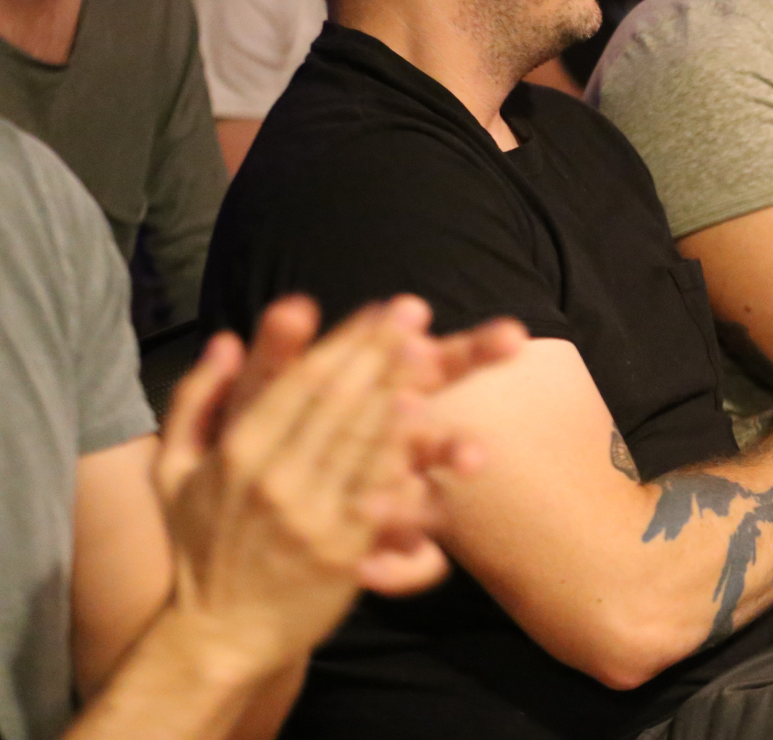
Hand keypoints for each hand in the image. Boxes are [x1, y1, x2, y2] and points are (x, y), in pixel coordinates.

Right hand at [153, 297, 523, 678]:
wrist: (217, 635)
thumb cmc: (200, 546)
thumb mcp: (173, 471)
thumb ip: (195, 399)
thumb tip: (224, 339)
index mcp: (238, 452)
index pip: (300, 381)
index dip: (344, 341)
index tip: (379, 307)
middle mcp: (273, 479)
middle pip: (337, 402)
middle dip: (378, 352)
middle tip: (415, 310)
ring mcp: (309, 517)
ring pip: (361, 443)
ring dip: (396, 393)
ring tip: (428, 353)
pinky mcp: (341, 554)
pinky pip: (378, 497)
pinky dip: (402, 462)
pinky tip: (428, 429)